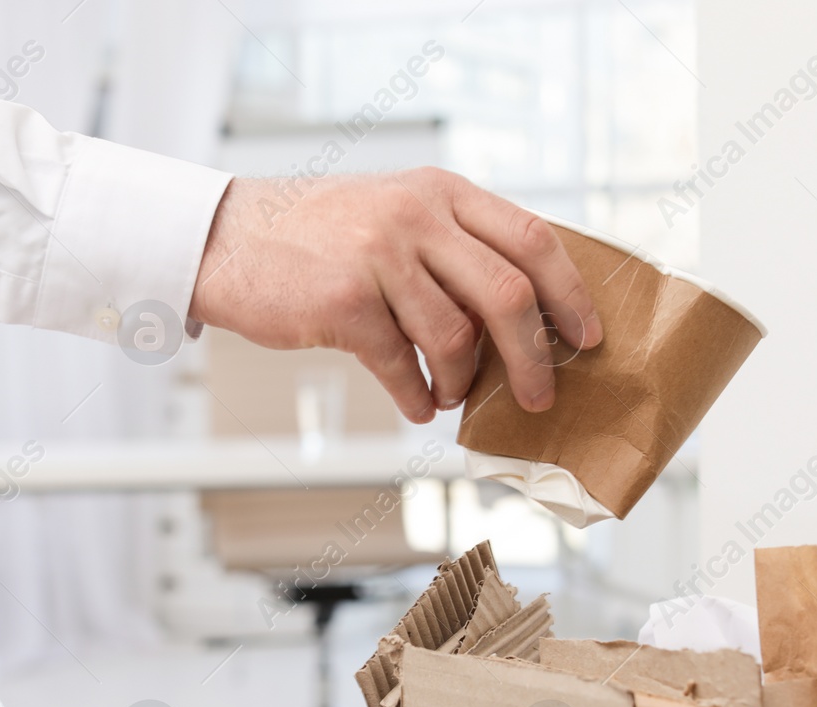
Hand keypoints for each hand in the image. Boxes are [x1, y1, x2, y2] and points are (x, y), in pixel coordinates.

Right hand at [188, 168, 602, 423]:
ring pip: (457, 338)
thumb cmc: (317, 236)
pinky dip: (416, 396)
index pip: (532, 239)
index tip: (588, 338)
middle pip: (509, 294)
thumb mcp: (394, 211)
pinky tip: (416, 404)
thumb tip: (521, 319)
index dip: (571, 294)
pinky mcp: (344, 301)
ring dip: (463, 383)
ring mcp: (379, 256)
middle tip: (537, 395)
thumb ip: (453, 246)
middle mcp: (417, 216)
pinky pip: (402, 365)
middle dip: (533, 357)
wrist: (228, 239)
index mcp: (441, 193)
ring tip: (451, 395)